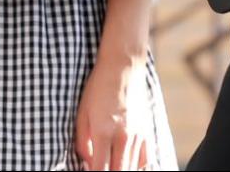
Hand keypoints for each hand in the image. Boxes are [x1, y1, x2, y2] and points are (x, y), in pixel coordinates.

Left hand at [74, 46, 156, 169]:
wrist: (123, 69)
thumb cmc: (97, 89)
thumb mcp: (82, 114)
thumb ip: (83, 142)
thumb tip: (87, 163)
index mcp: (103, 132)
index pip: (100, 169)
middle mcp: (123, 137)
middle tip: (100, 169)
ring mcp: (138, 136)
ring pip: (132, 169)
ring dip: (121, 171)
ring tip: (111, 166)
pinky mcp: (147, 133)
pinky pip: (145, 160)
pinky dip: (136, 167)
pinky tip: (126, 164)